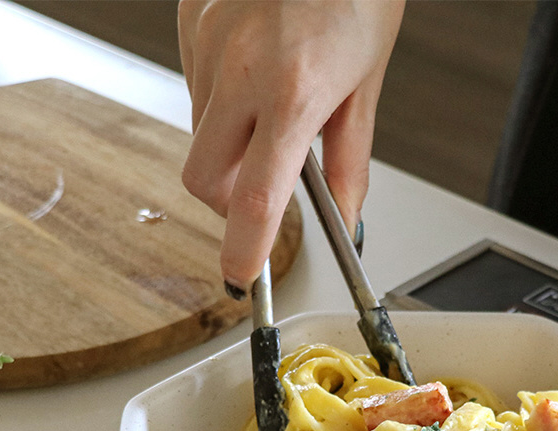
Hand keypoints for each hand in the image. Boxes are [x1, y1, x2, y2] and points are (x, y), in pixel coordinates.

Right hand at [178, 0, 404, 289]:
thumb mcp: (368, 83)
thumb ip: (351, 161)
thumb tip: (347, 219)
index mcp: (292, 93)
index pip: (256, 198)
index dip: (244, 248)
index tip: (242, 278)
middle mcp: (238, 69)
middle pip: (203, 181)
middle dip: (229, 202)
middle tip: (264, 189)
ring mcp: (206, 42)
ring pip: (198, 134)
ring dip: (228, 147)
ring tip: (273, 108)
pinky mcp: (189, 20)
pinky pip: (194, 87)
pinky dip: (221, 102)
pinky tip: (254, 72)